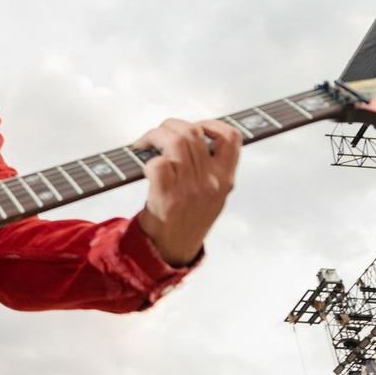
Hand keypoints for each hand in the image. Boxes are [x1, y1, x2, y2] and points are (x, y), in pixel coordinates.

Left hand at [133, 118, 241, 266]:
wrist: (172, 249)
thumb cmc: (188, 218)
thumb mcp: (214, 194)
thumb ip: (211, 167)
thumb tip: (191, 135)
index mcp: (226, 178)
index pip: (231, 137)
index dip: (211, 125)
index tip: (194, 128)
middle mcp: (211, 182)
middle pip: (193, 132)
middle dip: (169, 125)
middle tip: (156, 135)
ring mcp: (190, 189)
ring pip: (175, 141)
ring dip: (154, 135)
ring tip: (145, 143)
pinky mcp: (168, 197)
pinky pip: (158, 163)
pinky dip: (146, 159)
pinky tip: (143, 164)